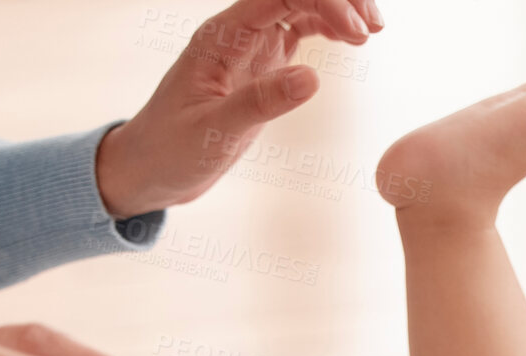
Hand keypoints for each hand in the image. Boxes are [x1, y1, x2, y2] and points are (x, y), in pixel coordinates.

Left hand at [95, 0, 384, 217]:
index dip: (324, 2)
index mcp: (221, 37)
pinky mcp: (262, 65)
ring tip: (373, 32)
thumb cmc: (171, 150)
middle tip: (375, 29)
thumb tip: (314, 78)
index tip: (358, 35)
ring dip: (339, 10)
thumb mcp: (214, 132)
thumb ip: (261, 103)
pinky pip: (300, 30)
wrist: (150, 169)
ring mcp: (251, 45)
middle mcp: (237, 32)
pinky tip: (354, 42)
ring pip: (302, 5)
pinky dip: (330, 29)